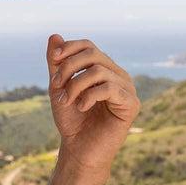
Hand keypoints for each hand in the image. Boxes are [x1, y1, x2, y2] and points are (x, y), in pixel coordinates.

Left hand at [47, 34, 139, 181]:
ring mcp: (127, 89)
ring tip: (66, 101)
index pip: (89, 46)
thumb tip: (54, 35)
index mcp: (104, 69)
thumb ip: (56, 63)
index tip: (53, 59)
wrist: (79, 149)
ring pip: (99, 71)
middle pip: (93, 55)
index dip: (70, 48)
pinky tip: (82, 107)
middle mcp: (118, 75)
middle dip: (69, 67)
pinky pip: (109, 88)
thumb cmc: (71, 119)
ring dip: (75, 85)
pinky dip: (89, 96)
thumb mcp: (58, 87)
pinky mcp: (132, 104)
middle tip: (56, 85)